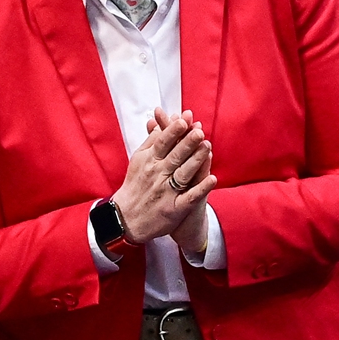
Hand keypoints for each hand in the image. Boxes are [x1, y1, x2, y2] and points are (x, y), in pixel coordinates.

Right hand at [112, 107, 215, 245]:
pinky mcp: (174, 209)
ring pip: (183, 174)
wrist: (126, 219)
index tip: (183, 120)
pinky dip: (201, 188)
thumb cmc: (135, 185)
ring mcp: (166, 192)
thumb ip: (151, 141)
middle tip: (199, 130)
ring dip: (196, 160)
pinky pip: (190, 197)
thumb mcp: (138, 160)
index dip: (173, 132)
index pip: (162, 143)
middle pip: (174, 156)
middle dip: (187, 143)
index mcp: (148, 161)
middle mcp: (157, 175)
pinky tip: (212, 179)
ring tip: (207, 147)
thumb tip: (160, 121)